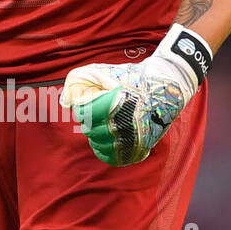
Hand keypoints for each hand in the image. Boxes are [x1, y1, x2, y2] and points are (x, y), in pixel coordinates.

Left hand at [60, 24, 211, 165]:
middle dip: (89, 120)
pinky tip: (106, 139)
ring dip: (96, 134)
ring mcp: (133, 138)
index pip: (83, 113)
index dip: (83, 108)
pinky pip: (113, 157)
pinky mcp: (140, 148)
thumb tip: (66, 101)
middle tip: (98, 113)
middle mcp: (123, 123)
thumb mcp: (101, 72)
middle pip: (89, 130)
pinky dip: (104, 150)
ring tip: (103, 124)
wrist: (164, 88)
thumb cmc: (129, 78)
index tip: (89, 104)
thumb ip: (77, 81)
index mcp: (113, 104)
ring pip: (99, 144)